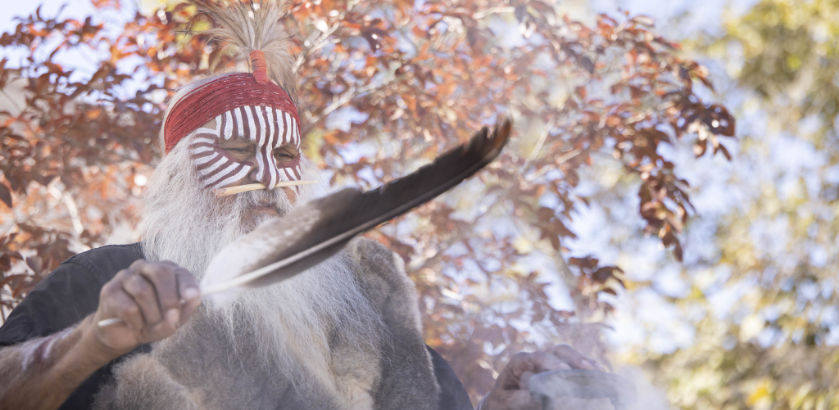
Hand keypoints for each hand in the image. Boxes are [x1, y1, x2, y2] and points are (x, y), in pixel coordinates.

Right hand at [84, 260, 201, 358]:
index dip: (187, 285)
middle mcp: (145, 268)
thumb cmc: (151, 322)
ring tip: (151, 324)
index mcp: (164, 271)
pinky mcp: (109, 290)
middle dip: (170, 298)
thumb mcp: (171, 320)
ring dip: (152, 314)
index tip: (194, 297)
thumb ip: (184, 311)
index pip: (179, 272)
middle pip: (160, 273)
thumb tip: (196, 300)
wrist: (121, 335)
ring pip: (143, 291)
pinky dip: (136, 321)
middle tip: (173, 317)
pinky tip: (135, 324)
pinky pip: (129, 307)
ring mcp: (125, 276)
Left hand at [481, 344, 606, 409]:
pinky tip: (600, 374)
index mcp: (519, 361)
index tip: (564, 371)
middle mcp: (536, 358)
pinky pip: (574, 366)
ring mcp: (548, 362)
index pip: (537, 357)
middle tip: (588, 369)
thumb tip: (542, 395)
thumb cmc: (502, 401)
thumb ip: (520, 398)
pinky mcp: (557, 370)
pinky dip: (586, 369)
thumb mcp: (504, 401)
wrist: (502, 403)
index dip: (551, 362)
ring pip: (569, 356)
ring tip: (600, 372)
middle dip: (574, 358)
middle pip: (558, 350)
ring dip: (585, 362)